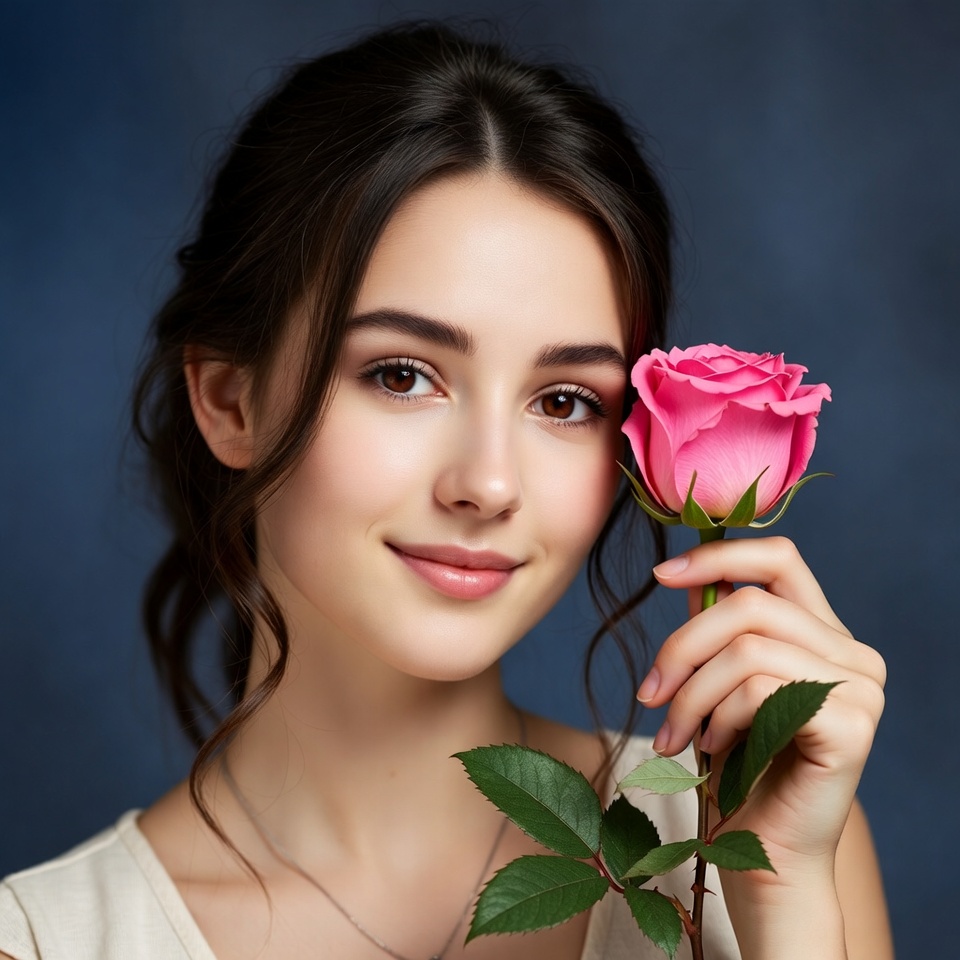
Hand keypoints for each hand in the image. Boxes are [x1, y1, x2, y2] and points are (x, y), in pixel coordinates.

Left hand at [636, 535, 885, 893]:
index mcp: (824, 635)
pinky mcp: (852, 725)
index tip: (660, 574)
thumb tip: (687, 577)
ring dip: (693, 694)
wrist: (766, 855)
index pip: (780, 559)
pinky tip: (712, 749)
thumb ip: (715, 632)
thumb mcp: (717, 687)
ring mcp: (861, 689)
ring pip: (748, 649)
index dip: (718, 556)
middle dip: (683, 647)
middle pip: (749, 606)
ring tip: (676, 734)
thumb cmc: (739, 770)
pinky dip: (721, 717)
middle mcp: (853, 655)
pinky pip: (762, 690)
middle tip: (650, 694)